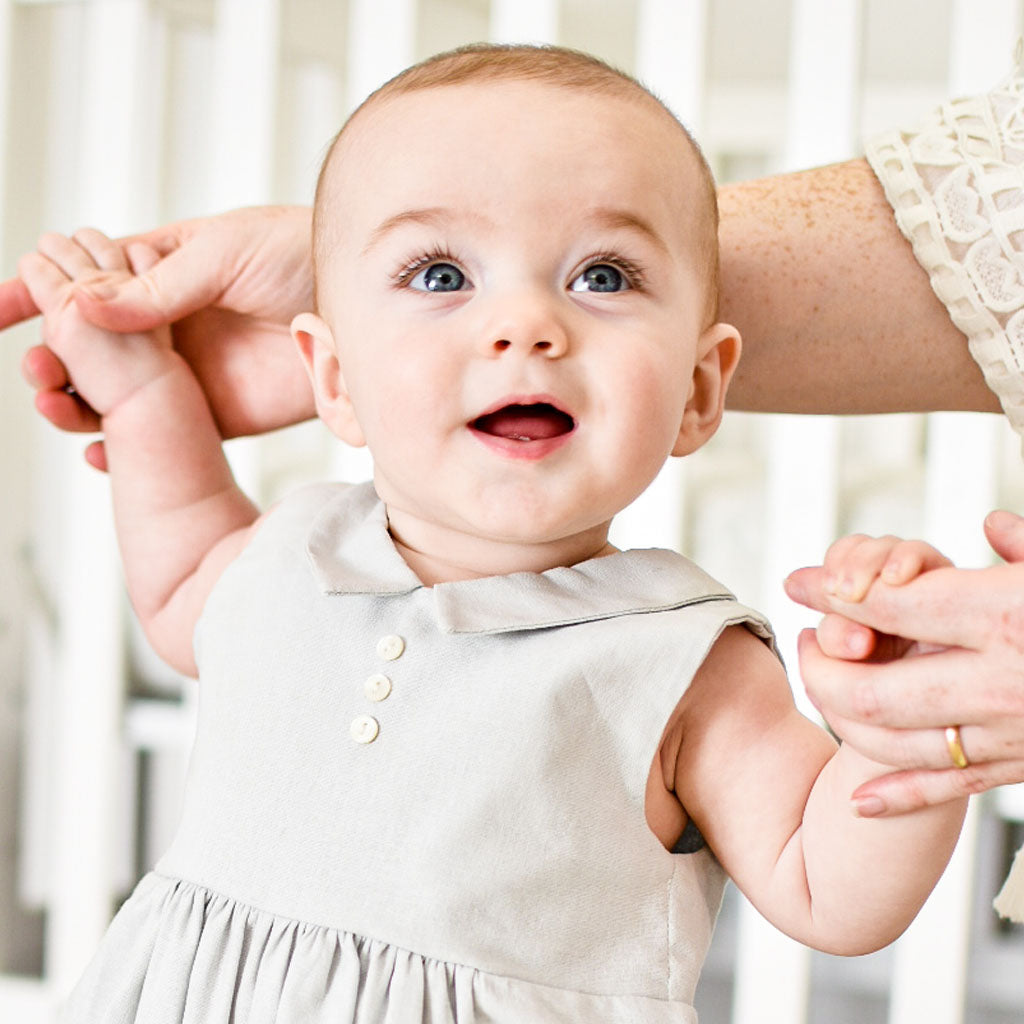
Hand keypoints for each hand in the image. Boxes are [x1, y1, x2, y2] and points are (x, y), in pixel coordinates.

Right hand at [6, 206, 315, 467]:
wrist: (361, 304)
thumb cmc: (304, 254)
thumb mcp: (227, 254)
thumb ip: (158, 287)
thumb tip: (83, 304)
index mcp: (157, 271)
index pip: (82, 283)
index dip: (36, 293)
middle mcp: (165, 325)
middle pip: (87, 347)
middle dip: (51, 358)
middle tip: (37, 370)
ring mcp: (187, 373)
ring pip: (113, 396)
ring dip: (76, 403)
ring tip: (57, 408)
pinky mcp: (218, 414)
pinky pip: (159, 436)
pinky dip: (124, 447)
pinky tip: (100, 453)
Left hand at [785, 511, 1023, 814]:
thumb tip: (989, 525)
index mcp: (1010, 616)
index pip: (895, 606)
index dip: (835, 591)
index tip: (800, 580)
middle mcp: (1006, 681)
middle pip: (877, 687)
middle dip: (824, 665)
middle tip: (805, 641)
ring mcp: (1016, 733)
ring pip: (900, 743)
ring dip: (845, 719)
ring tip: (823, 686)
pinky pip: (953, 790)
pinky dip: (901, 798)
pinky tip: (860, 802)